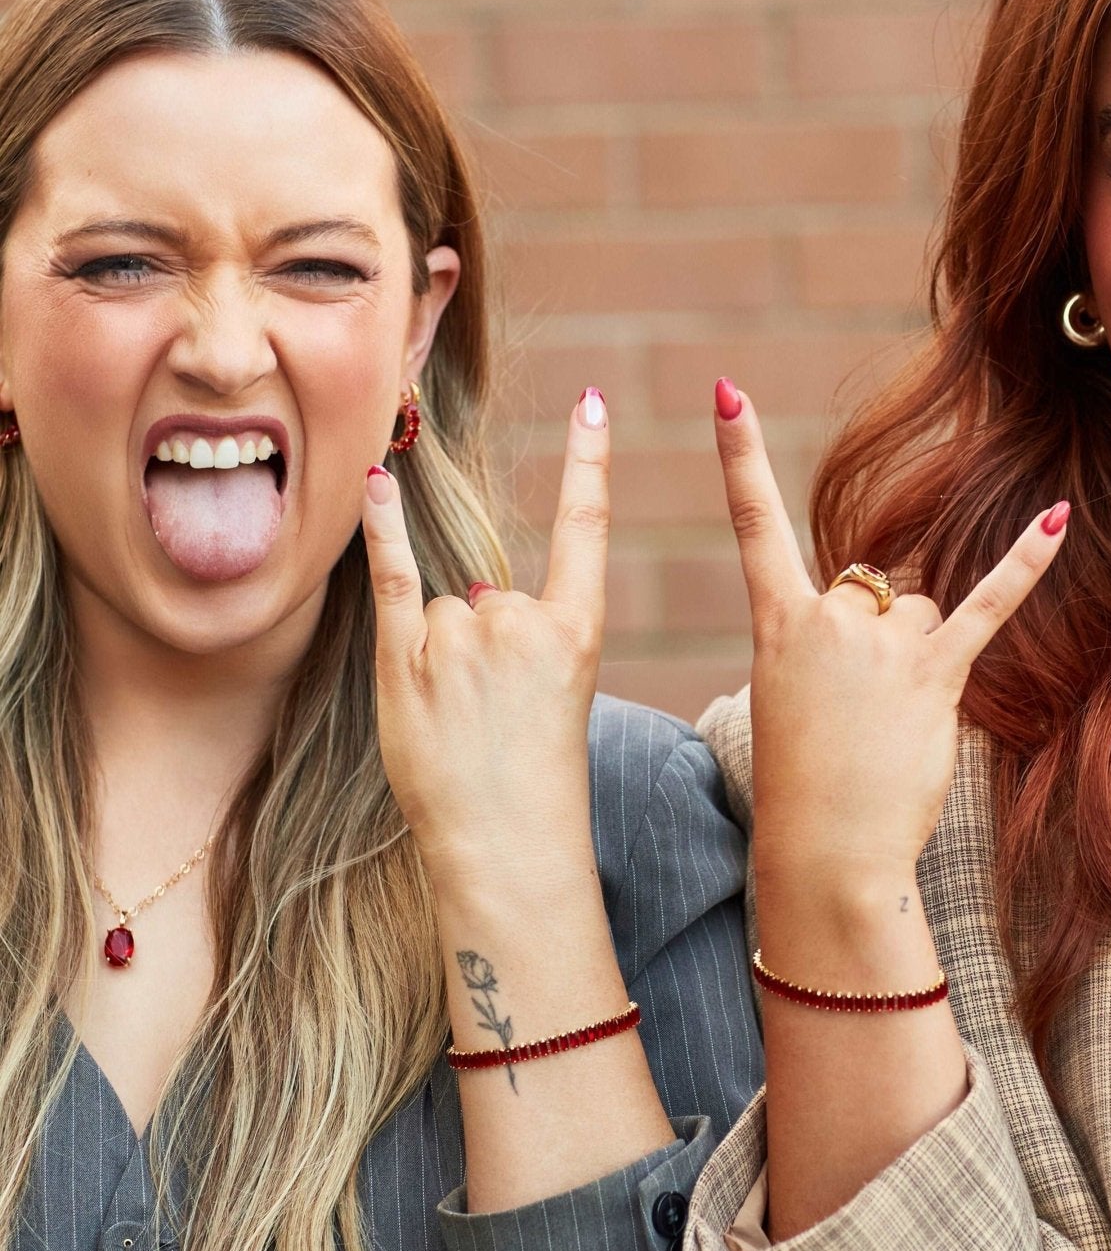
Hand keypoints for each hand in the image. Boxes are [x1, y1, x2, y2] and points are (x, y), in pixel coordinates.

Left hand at [362, 390, 609, 891]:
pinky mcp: (407, 657)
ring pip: (442, 615)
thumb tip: (474, 592)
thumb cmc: (534, 785)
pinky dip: (382, 529)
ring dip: (440, 661)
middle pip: (487, 597)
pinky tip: (377, 482)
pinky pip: (393, 576)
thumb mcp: (559, 700)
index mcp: (577, 632)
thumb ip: (525, 638)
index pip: (585, 529)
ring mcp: (463, 637)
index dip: (589, 461)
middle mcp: (521, 621)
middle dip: (480, 650)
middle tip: (490, 721)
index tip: (594, 401)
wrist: (505, 848)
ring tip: (457, 727)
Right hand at [713, 383, 1068, 895]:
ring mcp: (881, 647)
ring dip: (916, 659)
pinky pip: (986, 605)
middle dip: (875, 643)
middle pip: (872, 589)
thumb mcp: (791, 697)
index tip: (726, 389)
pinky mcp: (935, 675)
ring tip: (889, 723)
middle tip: (853, 716)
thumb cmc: (805, 783)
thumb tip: (893, 610)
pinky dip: (1025, 561)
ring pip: (919, 611)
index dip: (738, 455)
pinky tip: (1058, 516)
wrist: (825, 852)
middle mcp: (827, 620)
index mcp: (777, 623)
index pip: (754, 524)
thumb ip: (829, 639)